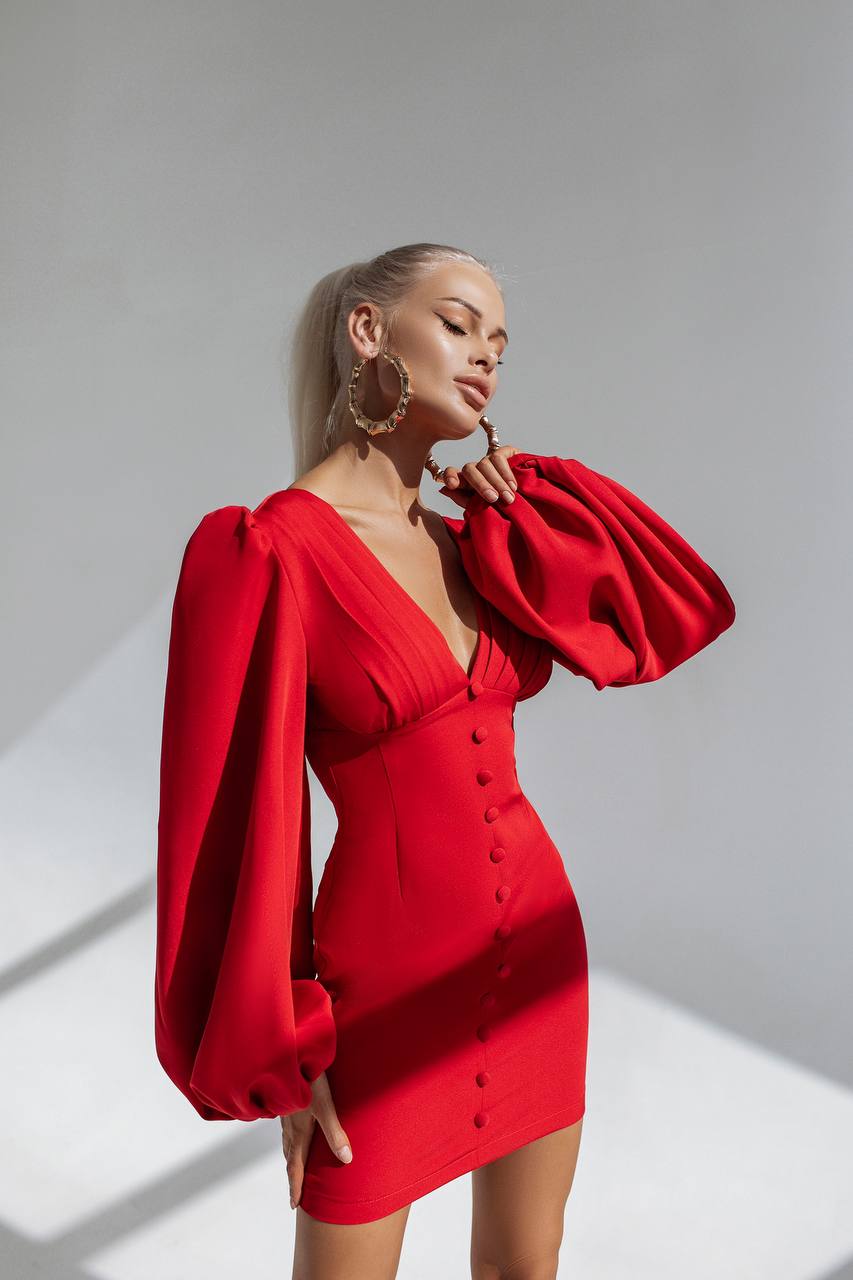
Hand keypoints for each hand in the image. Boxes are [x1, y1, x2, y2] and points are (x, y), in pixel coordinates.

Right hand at [280, 1069, 352, 1209]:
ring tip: (295, 1166)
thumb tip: (347, 1159)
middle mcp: (289, 1126)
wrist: (291, 1053)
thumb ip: (335, 1133)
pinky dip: (289, 1138)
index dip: (296, 1187)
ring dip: (291, 1158)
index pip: (295, 1167)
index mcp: (298, 1132)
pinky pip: (286, 1127)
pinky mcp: (286, 1100)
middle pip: (289, 1157)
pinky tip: (293, 1130)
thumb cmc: (309, 1078)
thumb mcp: (326, 1105)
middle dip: (293, 1176)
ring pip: (287, 1141)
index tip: (294, 1205)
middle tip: (294, 1194)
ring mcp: (285, 1113)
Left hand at [438, 444, 522, 508]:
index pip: (451, 473)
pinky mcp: (506, 452)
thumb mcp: (483, 510)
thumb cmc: (503, 510)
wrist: (531, 505)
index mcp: (466, 483)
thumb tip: (443, 489)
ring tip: (508, 497)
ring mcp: (490, 460)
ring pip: (485, 463)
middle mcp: (476, 469)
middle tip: (493, 499)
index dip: (449, 476)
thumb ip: (463, 500)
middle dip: (481, 485)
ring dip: (497, 482)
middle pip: (469, 469)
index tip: (451, 484)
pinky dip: (506, 473)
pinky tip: (513, 486)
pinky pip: (499, 457)